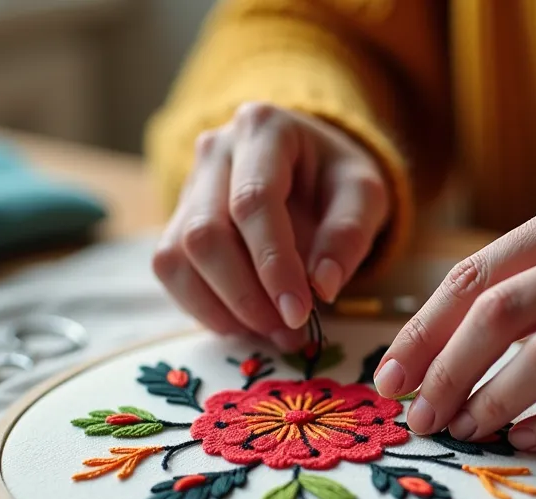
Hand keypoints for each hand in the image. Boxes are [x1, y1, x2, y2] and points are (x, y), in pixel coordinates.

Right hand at [153, 102, 389, 350]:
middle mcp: (214, 150)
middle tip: (287, 331)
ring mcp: (188, 185)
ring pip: (177, 256)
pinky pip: (171, 271)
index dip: (273, 264)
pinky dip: (204, 308)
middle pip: (206, 234)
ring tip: (269, 330)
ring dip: (222, 308)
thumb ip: (348, 235)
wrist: (309, 166)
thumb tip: (323, 287)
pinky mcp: (177, 220)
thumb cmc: (335, 179)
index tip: (298, 312)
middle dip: (246, 295)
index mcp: (264, 129)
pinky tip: (244, 322)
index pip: (253, 202)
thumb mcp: (364, 196)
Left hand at [373, 188, 535, 449]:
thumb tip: (439, 344)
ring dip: (494, 402)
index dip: (424, 331)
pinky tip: (530, 439)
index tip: (389, 377)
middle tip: (420, 417)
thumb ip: (535, 279)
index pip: (477, 274)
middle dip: (446, 373)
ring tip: (469, 430)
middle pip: (501, 315)